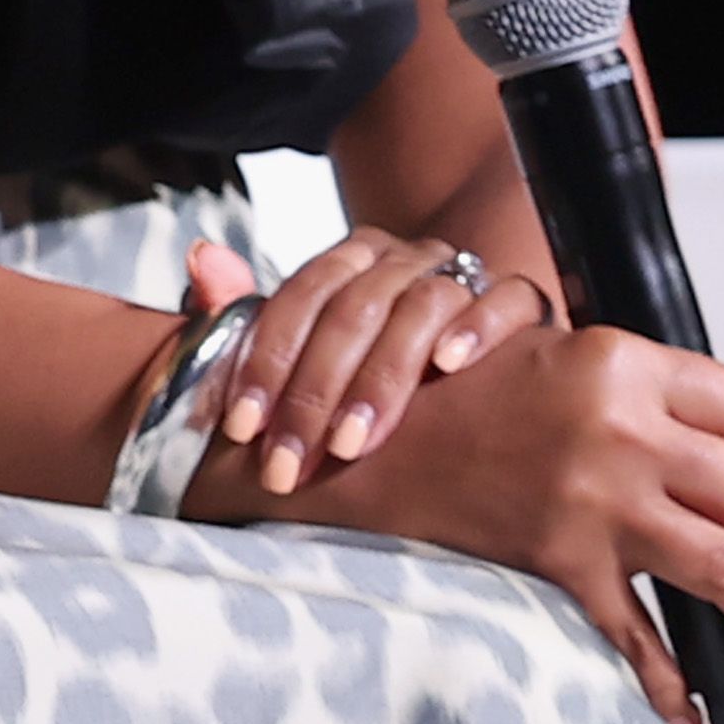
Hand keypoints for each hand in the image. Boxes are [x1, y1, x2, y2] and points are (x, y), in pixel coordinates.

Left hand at [196, 229, 552, 490]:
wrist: (475, 366)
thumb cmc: (372, 365)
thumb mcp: (306, 348)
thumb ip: (246, 310)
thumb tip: (200, 260)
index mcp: (348, 261)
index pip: (297, 298)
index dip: (264, 362)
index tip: (241, 428)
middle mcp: (403, 259)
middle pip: (352, 311)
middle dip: (313, 394)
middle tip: (289, 463)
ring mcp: (464, 276)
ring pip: (421, 307)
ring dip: (382, 377)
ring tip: (353, 440)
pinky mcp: (522, 302)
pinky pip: (509, 298)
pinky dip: (478, 326)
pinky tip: (450, 365)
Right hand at [231, 313, 723, 723]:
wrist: (341, 444)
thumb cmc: (440, 396)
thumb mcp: (553, 359)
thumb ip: (661, 394)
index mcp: (619, 364)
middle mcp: (621, 431)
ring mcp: (594, 504)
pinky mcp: (561, 566)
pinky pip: (643, 644)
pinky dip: (677, 694)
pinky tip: (702, 720)